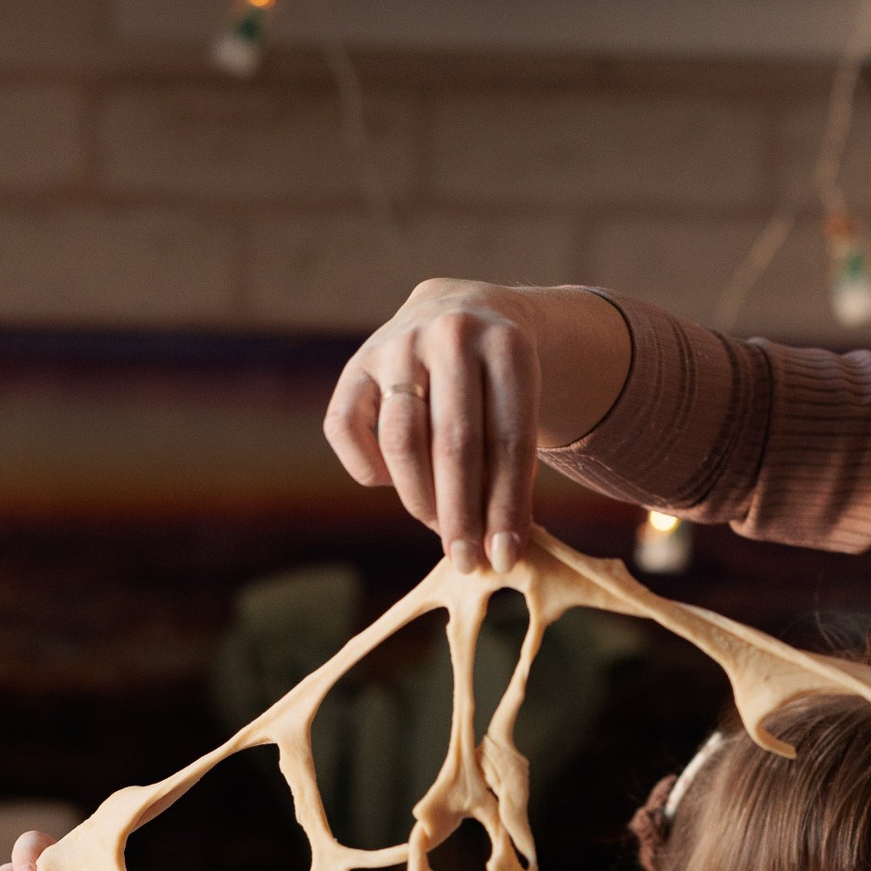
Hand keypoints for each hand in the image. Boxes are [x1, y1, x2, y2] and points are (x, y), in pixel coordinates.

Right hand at [323, 284, 633, 574]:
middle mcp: (451, 335)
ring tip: (437, 529)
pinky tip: (388, 482)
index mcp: (507, 346)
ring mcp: (398, 343)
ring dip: (418, 498)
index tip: (505, 557)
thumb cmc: (502, 381)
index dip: (506, 506)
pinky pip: (346, 427)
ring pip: (401, 439)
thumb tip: (498, 550)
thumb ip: (513, 465)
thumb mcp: (524, 405)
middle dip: (461, 514)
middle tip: (466, 562)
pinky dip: (366, 467)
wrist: (467, 309)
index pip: (509, 441)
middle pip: (455, 444)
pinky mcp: (358, 359)